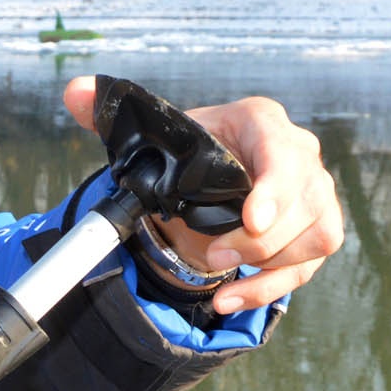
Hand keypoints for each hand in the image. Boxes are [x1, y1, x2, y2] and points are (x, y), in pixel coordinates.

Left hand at [63, 78, 343, 313]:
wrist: (211, 176)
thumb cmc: (189, 151)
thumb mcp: (153, 133)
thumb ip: (111, 113)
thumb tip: (74, 91)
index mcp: (261, 122)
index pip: (282, 150)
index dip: (274, 185)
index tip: (252, 218)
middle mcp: (300, 154)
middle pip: (305, 201)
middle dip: (261, 237)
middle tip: (216, 253)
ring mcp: (314, 196)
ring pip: (316, 236)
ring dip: (268, 265)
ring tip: (221, 275)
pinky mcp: (315, 232)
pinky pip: (307, 266)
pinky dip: (268, 289)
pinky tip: (230, 299)